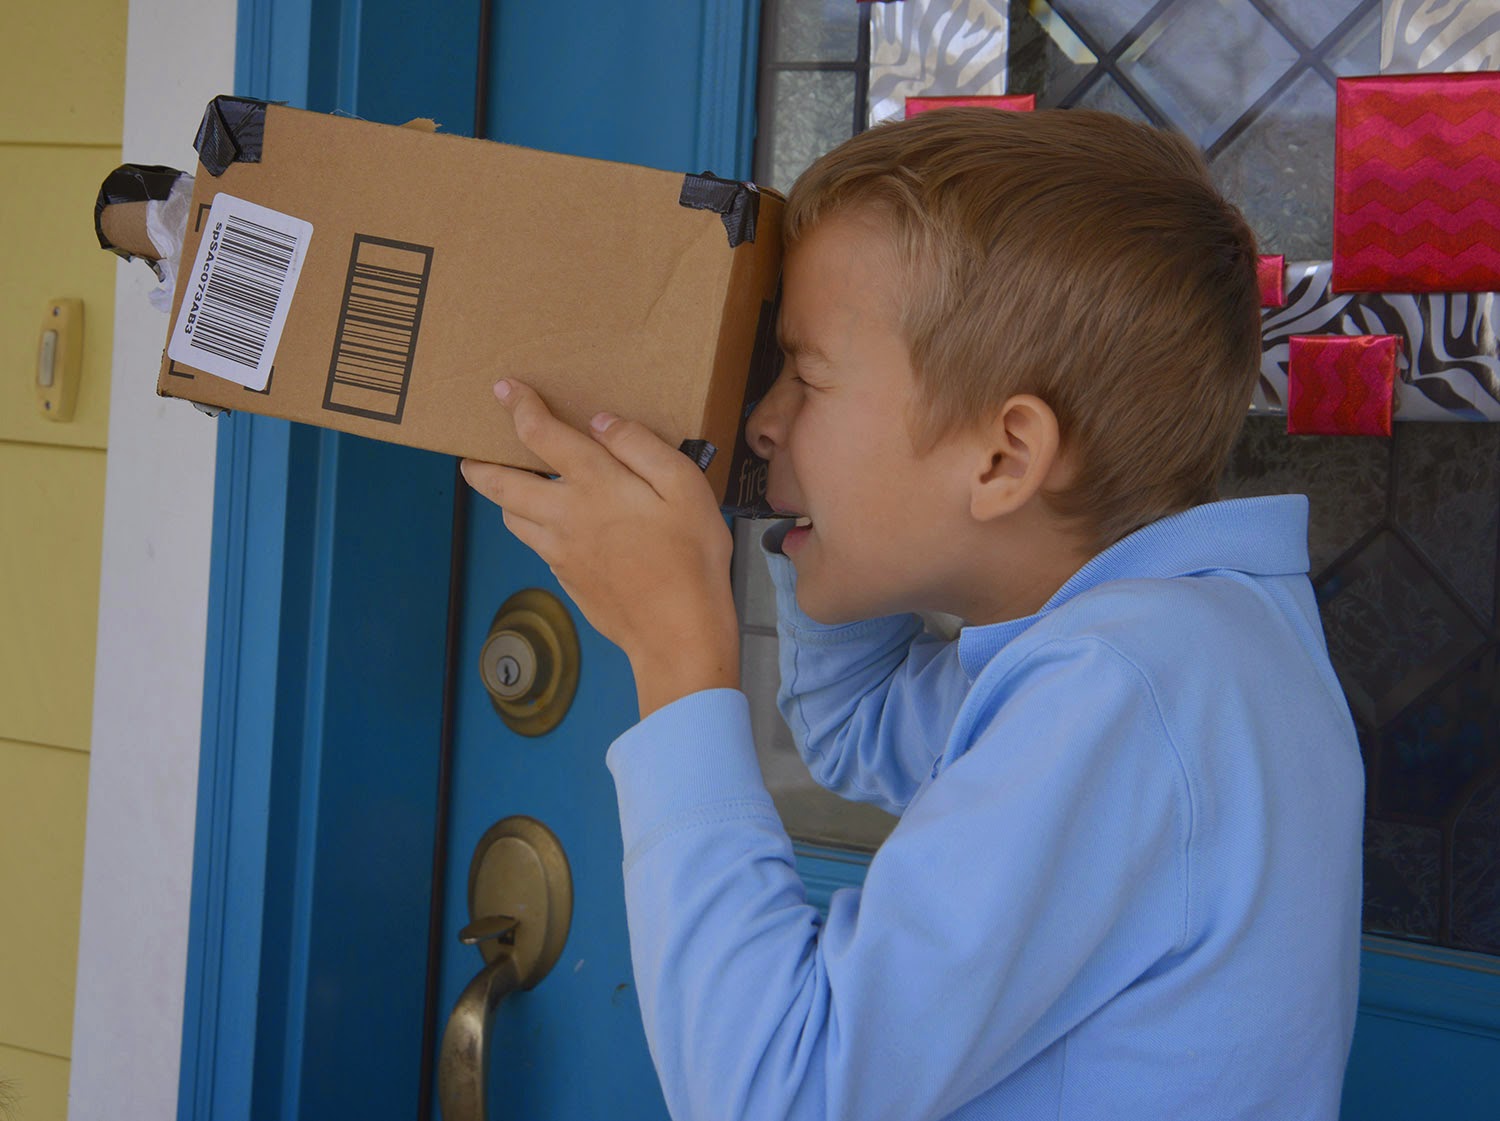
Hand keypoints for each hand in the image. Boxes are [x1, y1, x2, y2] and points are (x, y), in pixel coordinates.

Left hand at [460, 379, 739, 717]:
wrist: (676, 632)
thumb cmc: (691, 557)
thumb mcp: (686, 487)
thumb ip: (642, 447)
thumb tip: (601, 423)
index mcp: (596, 484)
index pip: (542, 435)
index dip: (519, 407)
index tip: (504, 389)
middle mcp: (566, 515)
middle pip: (502, 485)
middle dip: (479, 465)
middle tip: (469, 455)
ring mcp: (561, 551)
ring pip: (512, 519)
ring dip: (503, 499)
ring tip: (510, 488)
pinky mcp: (566, 578)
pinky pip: (537, 546)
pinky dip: (533, 529)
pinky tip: (553, 527)